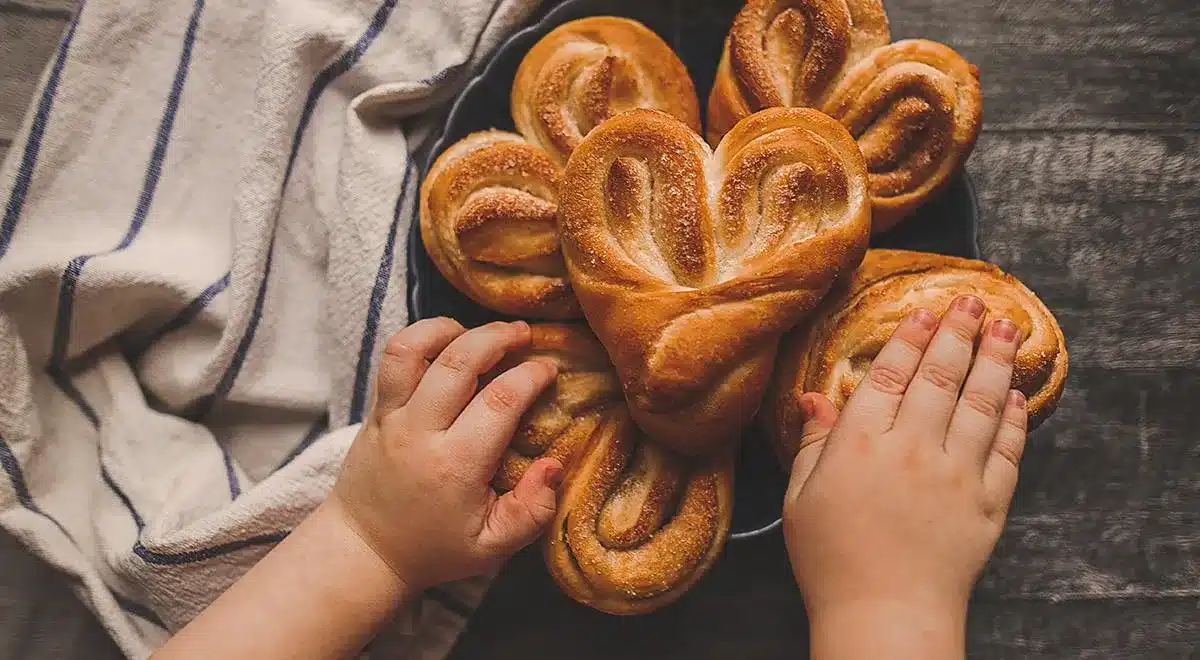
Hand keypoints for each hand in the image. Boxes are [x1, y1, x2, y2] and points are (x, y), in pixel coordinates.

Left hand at [328, 318, 564, 590]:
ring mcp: (391, 417)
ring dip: (450, 329)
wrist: (365, 550)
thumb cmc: (435, 547)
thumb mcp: (492, 548)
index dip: (531, 375)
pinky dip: (421, 337)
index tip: (550, 369)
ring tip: (480, 332)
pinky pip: (392, 358)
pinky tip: (449, 341)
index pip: (499, 402)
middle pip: (459, 362)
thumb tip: (554, 465)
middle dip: (497, 338)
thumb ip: (531, 512)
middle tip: (525, 335)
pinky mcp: (375, 410)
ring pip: (412, 349)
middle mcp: (420, 433)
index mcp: (455, 466)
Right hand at [783, 295, 1027, 656]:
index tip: (924, 310)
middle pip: (941, 376)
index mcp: (861, 445)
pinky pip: (1007, 451)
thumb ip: (812, 444)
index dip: (910, 337)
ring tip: (1005, 327)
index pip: (892, 375)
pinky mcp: (988, 504)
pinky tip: (1017, 395)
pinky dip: (1015, 419)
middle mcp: (913, 450)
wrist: (885, 618)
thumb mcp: (801, 499)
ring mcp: (957, 476)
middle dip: (958, 332)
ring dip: (995, 360)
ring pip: (981, 403)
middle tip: (971, 300)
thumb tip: (814, 398)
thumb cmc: (832, 562)